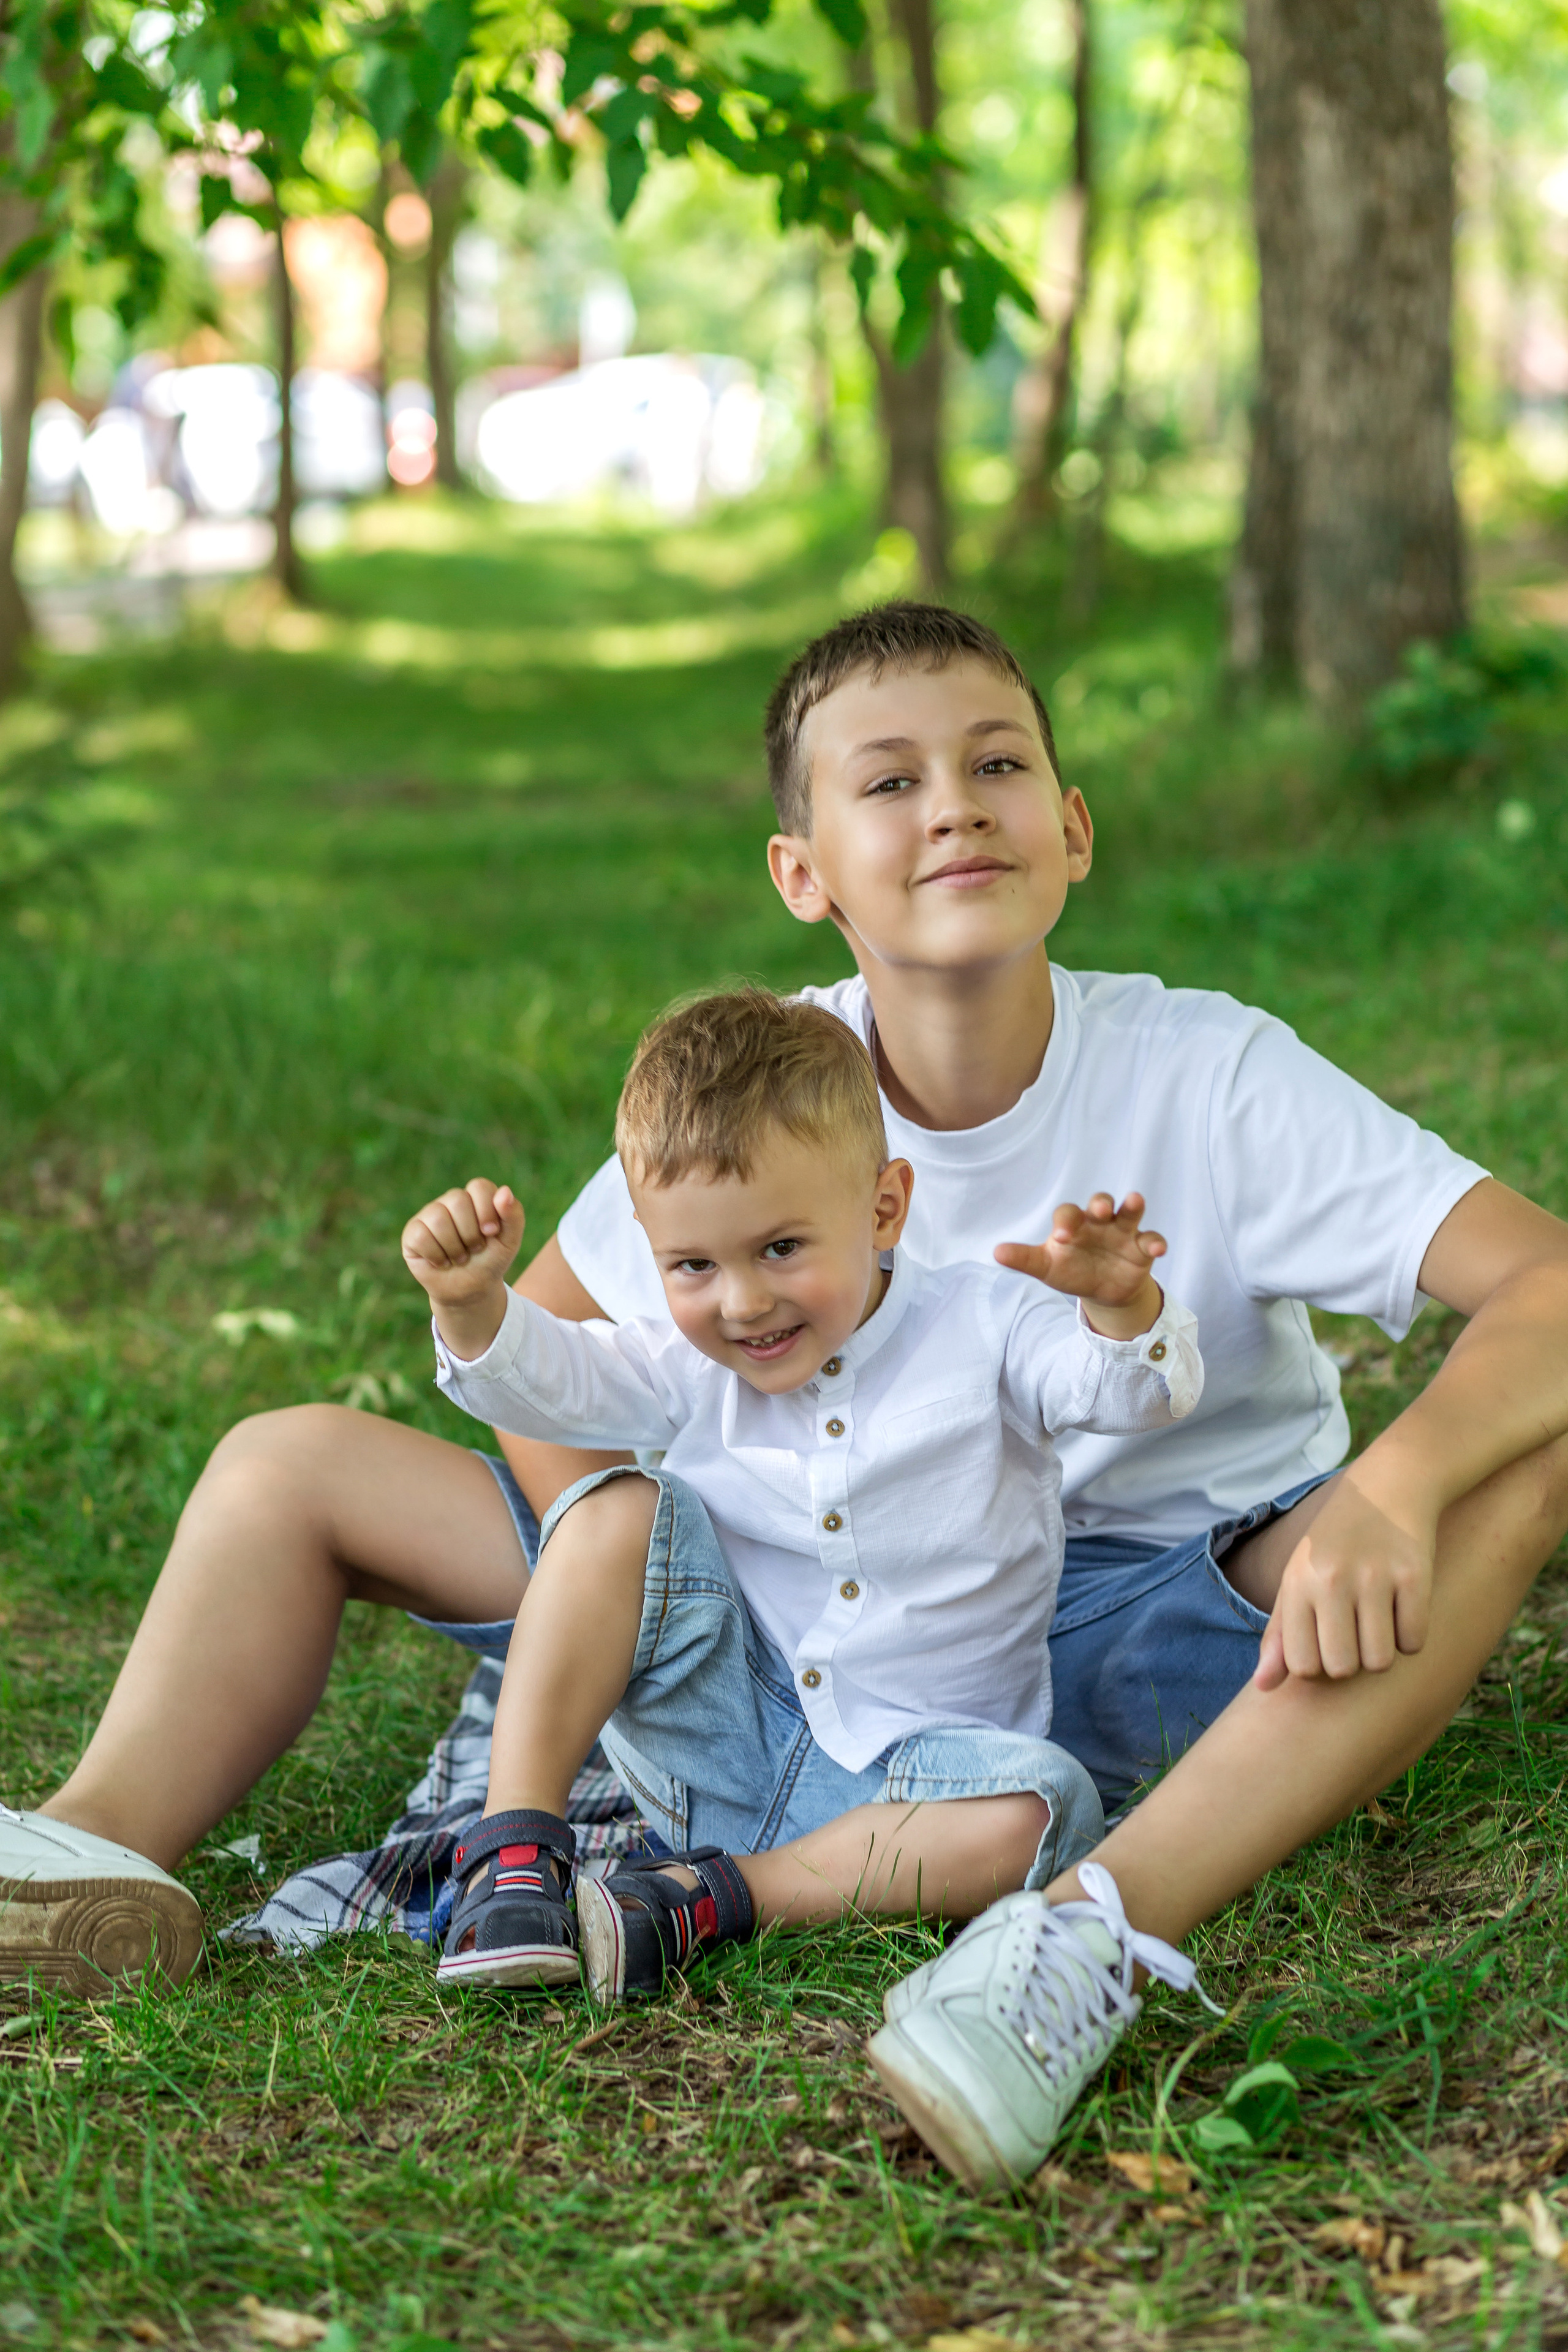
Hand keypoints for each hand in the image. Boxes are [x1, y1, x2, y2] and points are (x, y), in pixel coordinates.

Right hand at [401, 1179, 525, 1359]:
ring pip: (438, 1219)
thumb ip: (514, 1215)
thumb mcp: (510, 1241)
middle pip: (458, 1201)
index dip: (486, 1210)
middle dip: (471, 1233)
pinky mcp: (413, 1232)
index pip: (479, 1187)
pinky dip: (437, 1255)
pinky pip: (422, 1236)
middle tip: (475, 1249)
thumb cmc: (491, 1261)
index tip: (491, 1233)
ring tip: (459, 1258)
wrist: (471, 1289)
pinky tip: (442, 1262)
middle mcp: (451, 1201)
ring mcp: (429, 1215)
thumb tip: (505, 1191)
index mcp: (476, 1198)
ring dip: (454, 1247)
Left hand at [995, 1192, 1166, 1338]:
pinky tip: (1157, 1249)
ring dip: (1132, 1206)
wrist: (1101, 1290)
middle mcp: (1099, 1222)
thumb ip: (1025, 1259)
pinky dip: (1155, 1242)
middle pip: (1101, 1202)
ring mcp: (1123, 1232)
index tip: (1061, 1236)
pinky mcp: (1142, 1247)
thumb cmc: (1071, 1270)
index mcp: (1074, 1224)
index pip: (1068, 1213)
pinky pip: (1151, 1239)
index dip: (1066, 1221)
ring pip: (1129, 1212)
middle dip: (1101, 1203)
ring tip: (1135, 1200)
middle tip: (1099, 1210)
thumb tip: (996, 1253)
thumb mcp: (1047, 1267)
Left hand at [1253, 1471, 1435, 1688]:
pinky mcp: (1415, 1574)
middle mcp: (1332, 1579)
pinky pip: (1414, 1642)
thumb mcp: (1298, 1578)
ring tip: (1378, 1620)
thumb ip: (1280, 1635)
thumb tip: (1263, 1689)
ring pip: (1380, 1662)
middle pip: (1342, 1669)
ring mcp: (1374, 1576)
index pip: (1302, 1665)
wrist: (1389, 1485)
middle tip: (1355, 1632)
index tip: (1325, 1643)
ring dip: (1382, 1652)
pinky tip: (1403, 1608)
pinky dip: (1411, 1636)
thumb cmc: (1335, 1543)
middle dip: (1351, 1662)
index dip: (1318, 1666)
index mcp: (1297, 1582)